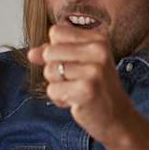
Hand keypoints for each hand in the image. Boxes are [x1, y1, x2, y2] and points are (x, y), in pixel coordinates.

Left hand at [27, 25, 135, 146]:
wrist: (117, 117)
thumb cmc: (96, 87)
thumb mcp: (78, 63)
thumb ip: (53, 54)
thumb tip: (31, 54)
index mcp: (98, 38)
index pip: (56, 32)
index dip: (55, 50)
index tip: (72, 63)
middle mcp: (98, 50)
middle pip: (50, 51)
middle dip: (54, 69)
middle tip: (75, 80)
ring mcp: (94, 70)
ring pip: (49, 71)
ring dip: (57, 85)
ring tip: (77, 90)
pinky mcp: (87, 89)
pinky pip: (52, 90)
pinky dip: (59, 98)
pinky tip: (76, 100)